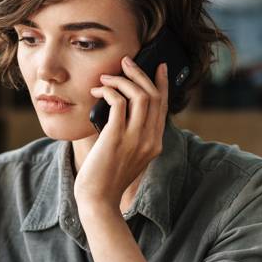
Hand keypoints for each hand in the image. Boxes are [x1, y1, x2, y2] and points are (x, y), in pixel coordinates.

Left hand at [74, 56, 168, 211]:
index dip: (162, 83)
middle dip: (140, 73)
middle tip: (126, 61)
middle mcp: (150, 140)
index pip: (163, 106)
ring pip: (140, 95)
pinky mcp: (116, 138)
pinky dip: (110, 92)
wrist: (98, 201)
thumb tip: (120, 106)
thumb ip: (131, 134)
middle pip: (153, 96)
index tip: (159, 66)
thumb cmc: (106, 178)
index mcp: (155, 144)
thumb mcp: (127, 155)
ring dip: (123, 80)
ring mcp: (135, 139)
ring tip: (107, 77)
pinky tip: (99, 92)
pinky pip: (119, 103)